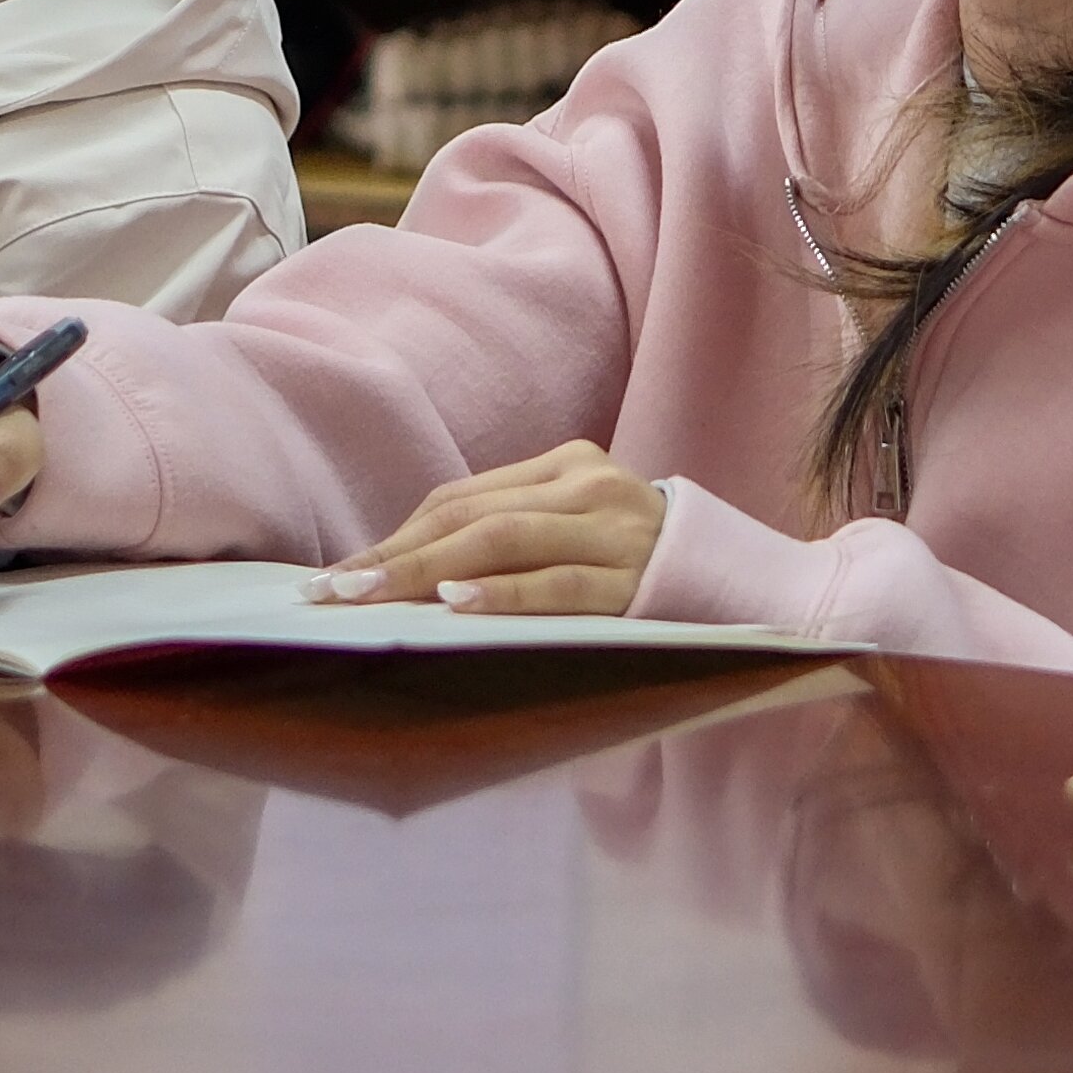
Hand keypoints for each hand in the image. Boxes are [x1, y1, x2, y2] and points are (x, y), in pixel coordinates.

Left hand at [331, 443, 668, 615]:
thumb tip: (404, 578)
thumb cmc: (639, 570)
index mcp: (568, 465)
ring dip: (427, 572)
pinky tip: (455, 607)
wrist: (738, 584)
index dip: (396, 536)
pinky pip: (557, 584)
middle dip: (394, 555)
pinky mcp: (634, 576)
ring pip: (504, 541)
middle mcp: (589, 484)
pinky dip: (502, 594)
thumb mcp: (577, 534)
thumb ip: (511, 539)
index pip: (463, 499)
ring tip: (372, 598)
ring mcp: (615, 528)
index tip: (339, 575)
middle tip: (334, 591)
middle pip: (472, 516)